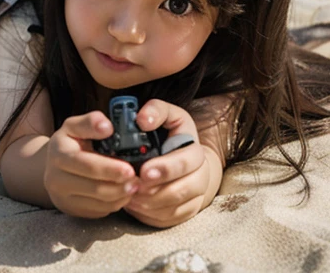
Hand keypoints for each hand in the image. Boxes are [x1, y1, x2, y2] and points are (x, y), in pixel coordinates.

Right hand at [44, 111, 139, 217]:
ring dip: (120, 197)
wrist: (52, 163)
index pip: (88, 165)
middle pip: (94, 188)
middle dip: (119, 187)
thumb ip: (91, 122)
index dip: (110, 169)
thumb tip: (108, 127)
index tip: (130, 170)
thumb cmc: (70, 141)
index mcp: (59, 154)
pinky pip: (98, 211)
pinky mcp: (72, 210)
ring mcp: (63, 198)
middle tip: (138, 182)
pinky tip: (124, 193)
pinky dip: (114, 204)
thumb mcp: (75, 125)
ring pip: (98, 203)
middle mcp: (55, 179)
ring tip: (135, 187)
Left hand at [124, 99, 210, 227]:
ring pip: (175, 208)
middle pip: (183, 189)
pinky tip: (135, 206)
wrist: (186, 156)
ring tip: (129, 196)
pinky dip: (151, 215)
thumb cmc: (171, 133)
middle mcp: (200, 174)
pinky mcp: (185, 211)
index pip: (186, 162)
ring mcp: (194, 195)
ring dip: (151, 205)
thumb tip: (142, 119)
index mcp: (194, 149)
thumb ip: (156, 110)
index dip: (166, 169)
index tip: (144, 172)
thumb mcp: (167, 114)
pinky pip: (170, 219)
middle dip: (157, 191)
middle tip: (134, 188)